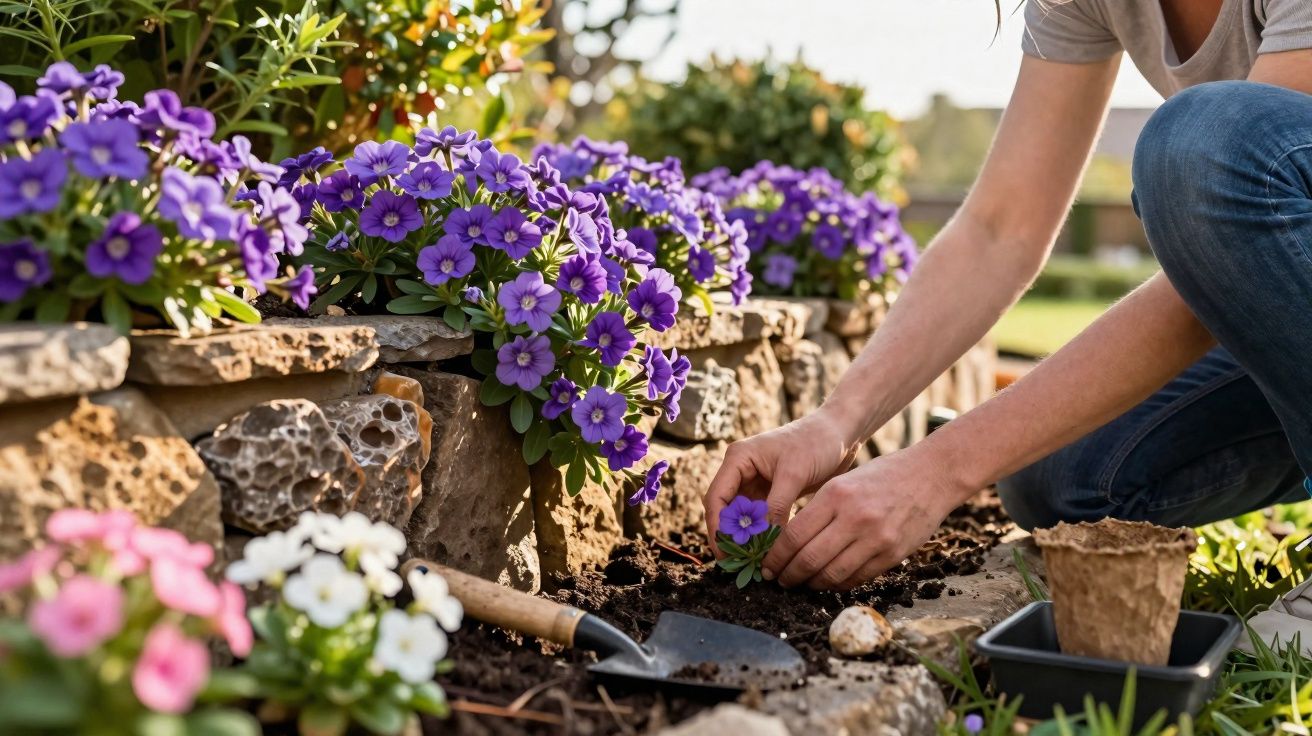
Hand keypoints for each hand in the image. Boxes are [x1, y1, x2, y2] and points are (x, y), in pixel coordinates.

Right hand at [703, 410, 858, 553]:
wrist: (840, 433)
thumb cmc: (816, 443)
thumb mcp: (794, 474)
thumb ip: (776, 506)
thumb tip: (766, 542)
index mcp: (738, 459)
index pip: (716, 497)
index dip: (717, 527)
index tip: (724, 552)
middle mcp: (741, 471)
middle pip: (723, 510)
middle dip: (728, 537)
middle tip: (735, 564)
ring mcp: (754, 483)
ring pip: (740, 517)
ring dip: (744, 538)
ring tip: (750, 563)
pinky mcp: (769, 493)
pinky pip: (758, 518)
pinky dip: (760, 534)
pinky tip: (766, 552)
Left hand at [761, 445, 972, 589]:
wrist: (930, 475)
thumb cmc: (882, 476)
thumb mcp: (843, 482)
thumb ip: (819, 510)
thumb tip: (788, 541)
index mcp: (836, 495)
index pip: (794, 535)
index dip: (775, 556)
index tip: (767, 565)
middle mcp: (854, 518)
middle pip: (809, 559)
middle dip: (788, 575)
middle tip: (779, 580)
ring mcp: (875, 539)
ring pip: (831, 574)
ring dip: (811, 584)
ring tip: (801, 583)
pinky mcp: (892, 554)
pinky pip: (857, 578)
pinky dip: (838, 583)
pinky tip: (828, 580)